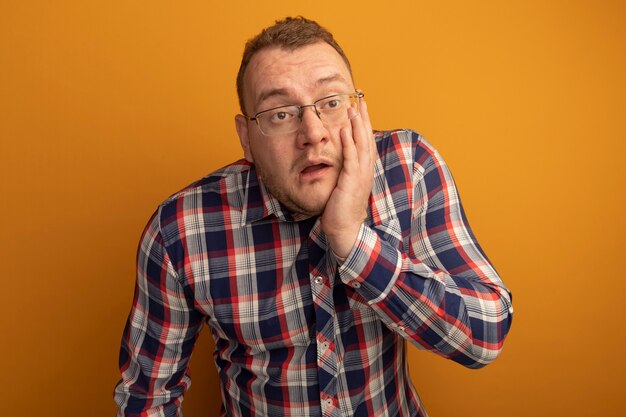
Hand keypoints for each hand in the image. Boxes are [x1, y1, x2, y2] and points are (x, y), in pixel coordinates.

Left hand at [321, 97, 374, 258]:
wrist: (344, 230)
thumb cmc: (340, 210)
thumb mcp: (343, 185)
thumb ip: (343, 171)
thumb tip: (337, 158)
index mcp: (364, 170)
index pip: (365, 142)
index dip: (364, 124)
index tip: (360, 107)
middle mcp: (365, 170)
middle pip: (366, 139)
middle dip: (363, 118)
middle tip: (360, 99)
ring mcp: (360, 176)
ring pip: (361, 145)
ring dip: (357, 125)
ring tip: (353, 108)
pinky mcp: (351, 182)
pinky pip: (351, 159)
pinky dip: (348, 143)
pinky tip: (344, 130)